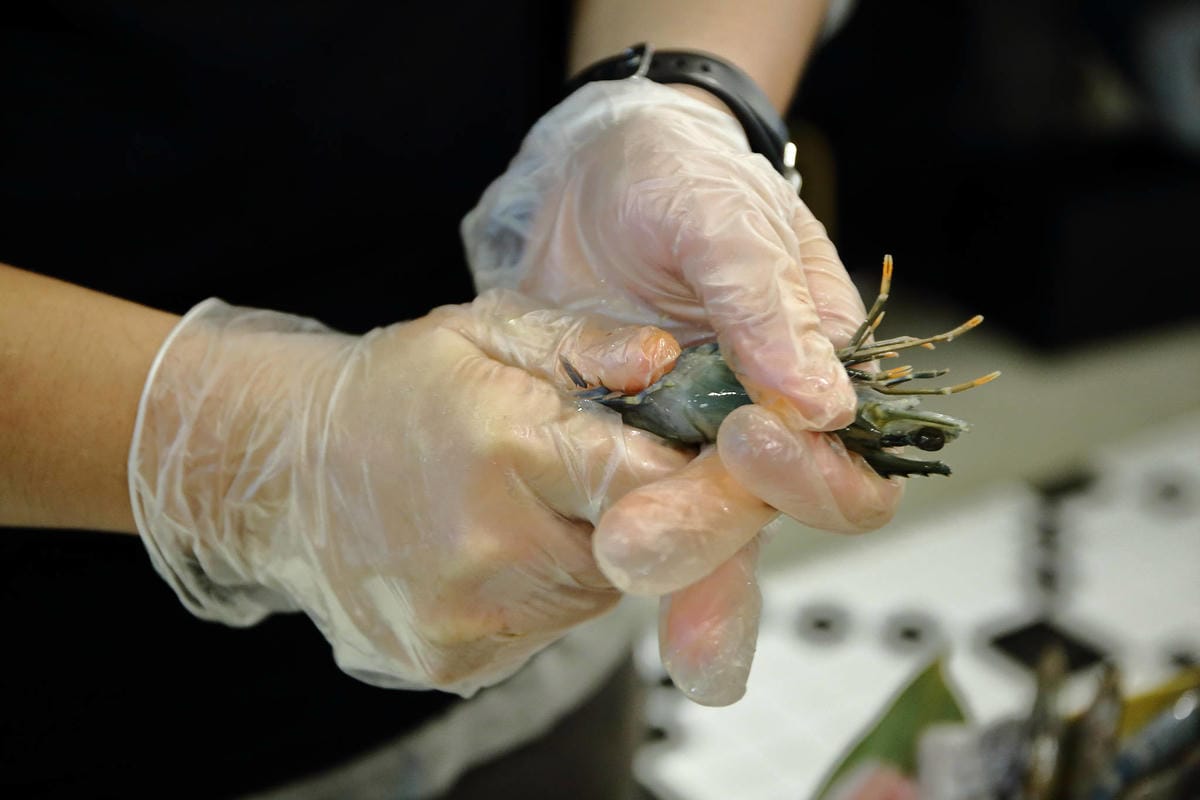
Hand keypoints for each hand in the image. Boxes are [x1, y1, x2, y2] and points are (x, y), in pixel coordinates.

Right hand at [130, 289, 708, 694]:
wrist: (281, 473)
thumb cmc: (394, 390)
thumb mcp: (484, 330)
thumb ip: (584, 343)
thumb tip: (670, 363)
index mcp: (505, 446)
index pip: (649, 483)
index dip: (693, 476)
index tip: (695, 459)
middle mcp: (489, 545)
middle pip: (636, 550)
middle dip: (635, 513)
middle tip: (591, 473)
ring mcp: (469, 616)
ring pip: (595, 596)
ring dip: (589, 553)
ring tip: (530, 506)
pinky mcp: (454, 663)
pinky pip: (544, 632)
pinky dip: (541, 594)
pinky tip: (493, 549)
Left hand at [463, 79, 902, 701]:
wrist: (593, 178)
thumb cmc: (679, 178)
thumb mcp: (722, 216)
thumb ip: (767, 302)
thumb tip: (826, 406)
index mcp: (815, 374)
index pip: (846, 467)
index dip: (809, 475)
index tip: (747, 436)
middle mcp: (759, 428)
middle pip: (759, 519)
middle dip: (701, 533)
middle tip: (632, 542)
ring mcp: (684, 447)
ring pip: (694, 535)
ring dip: (662, 565)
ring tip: (612, 564)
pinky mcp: (620, 451)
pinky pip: (619, 505)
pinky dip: (602, 537)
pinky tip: (578, 564)